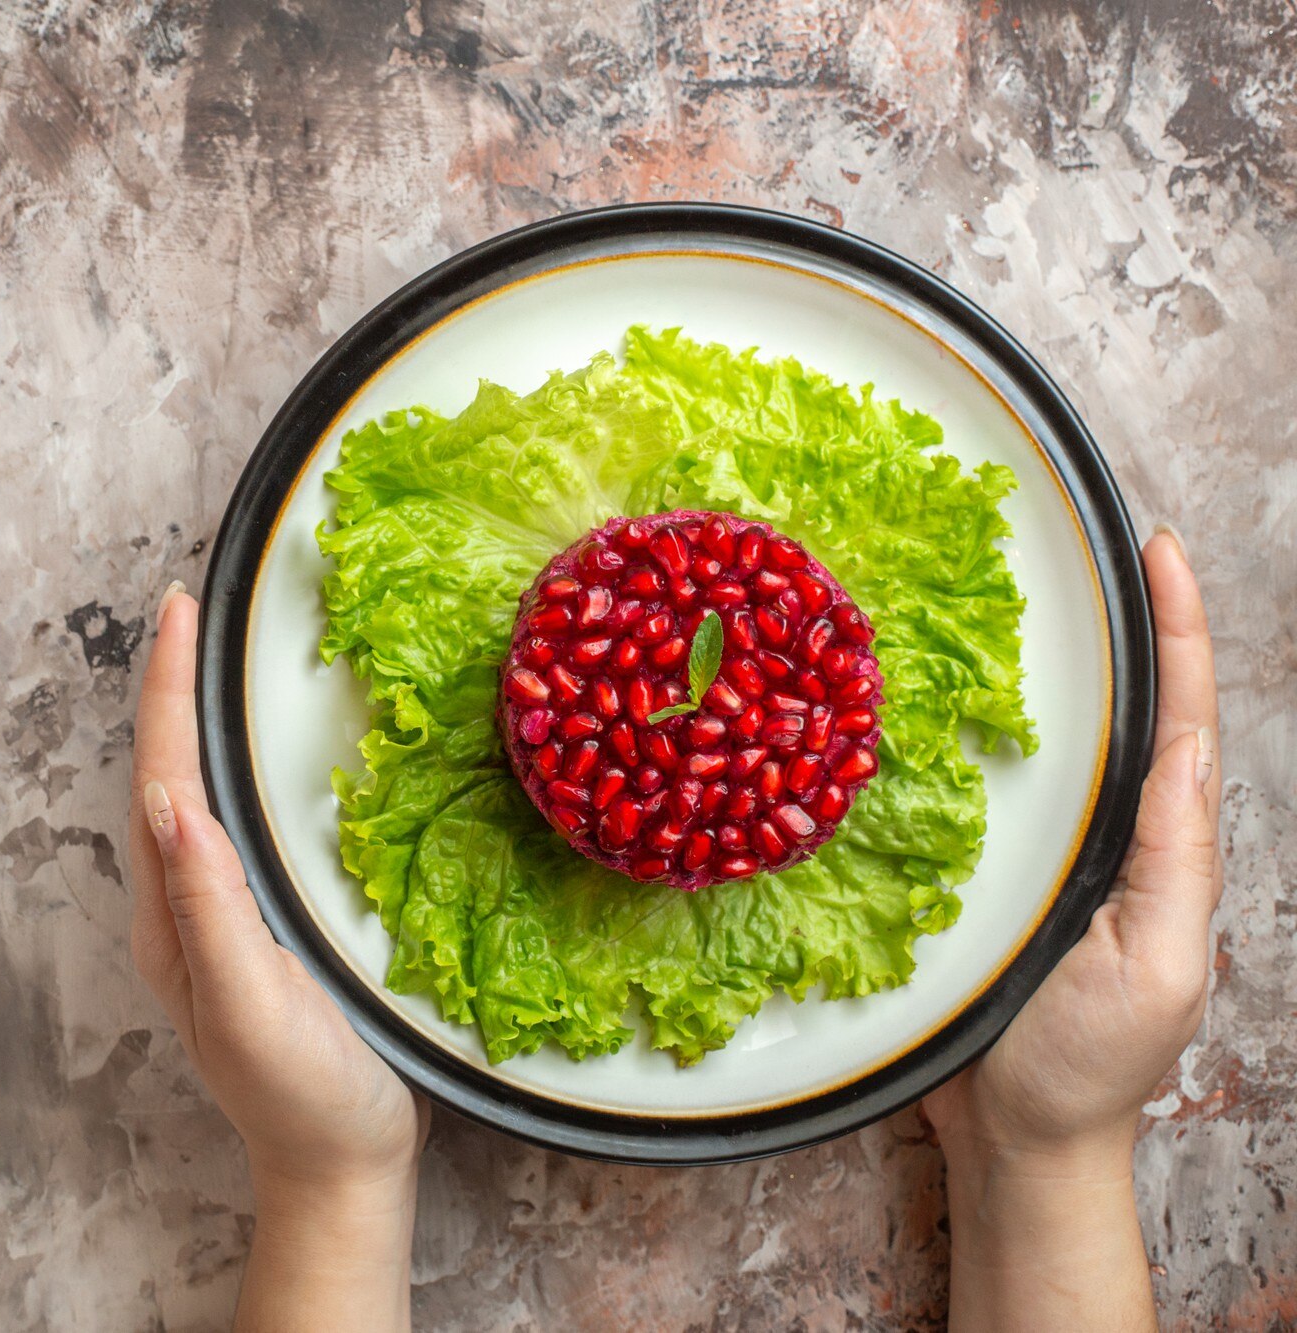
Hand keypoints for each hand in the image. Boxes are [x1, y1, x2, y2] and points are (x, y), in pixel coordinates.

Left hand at [130, 581, 426, 1328]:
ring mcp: (213, 921)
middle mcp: (180, 912)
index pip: (160, 780)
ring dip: (192, 722)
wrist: (339, 1171)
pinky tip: (250, 755)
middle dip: (169, 690)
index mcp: (173, 920)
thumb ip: (211, 909)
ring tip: (206, 657)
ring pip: (189, 797)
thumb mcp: (253, 1006)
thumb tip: (172, 804)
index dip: (166, 693)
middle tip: (189, 611)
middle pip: (163, 776)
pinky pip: (226, 827)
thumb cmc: (306, 1097)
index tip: (178, 613)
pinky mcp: (251, 930)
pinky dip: (227, 768)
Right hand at [926, 528, 1220, 1330]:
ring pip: (1035, 744)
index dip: (1177, 632)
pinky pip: (960, 789)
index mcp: (1157, 851)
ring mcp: (1034, 855)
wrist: (1013, 1144)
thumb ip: (1171, 867)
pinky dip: (945, 733)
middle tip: (1081, 536)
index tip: (1157, 550)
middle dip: (1111, 622)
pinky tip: (909, 697)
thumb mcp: (1155, 971)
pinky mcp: (969, 875)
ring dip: (1023, 666)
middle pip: (1113, 711)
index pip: (1177, 720)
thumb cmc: (1086, 1069)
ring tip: (993, 586)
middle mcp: (1099, 837)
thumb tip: (1180, 759)